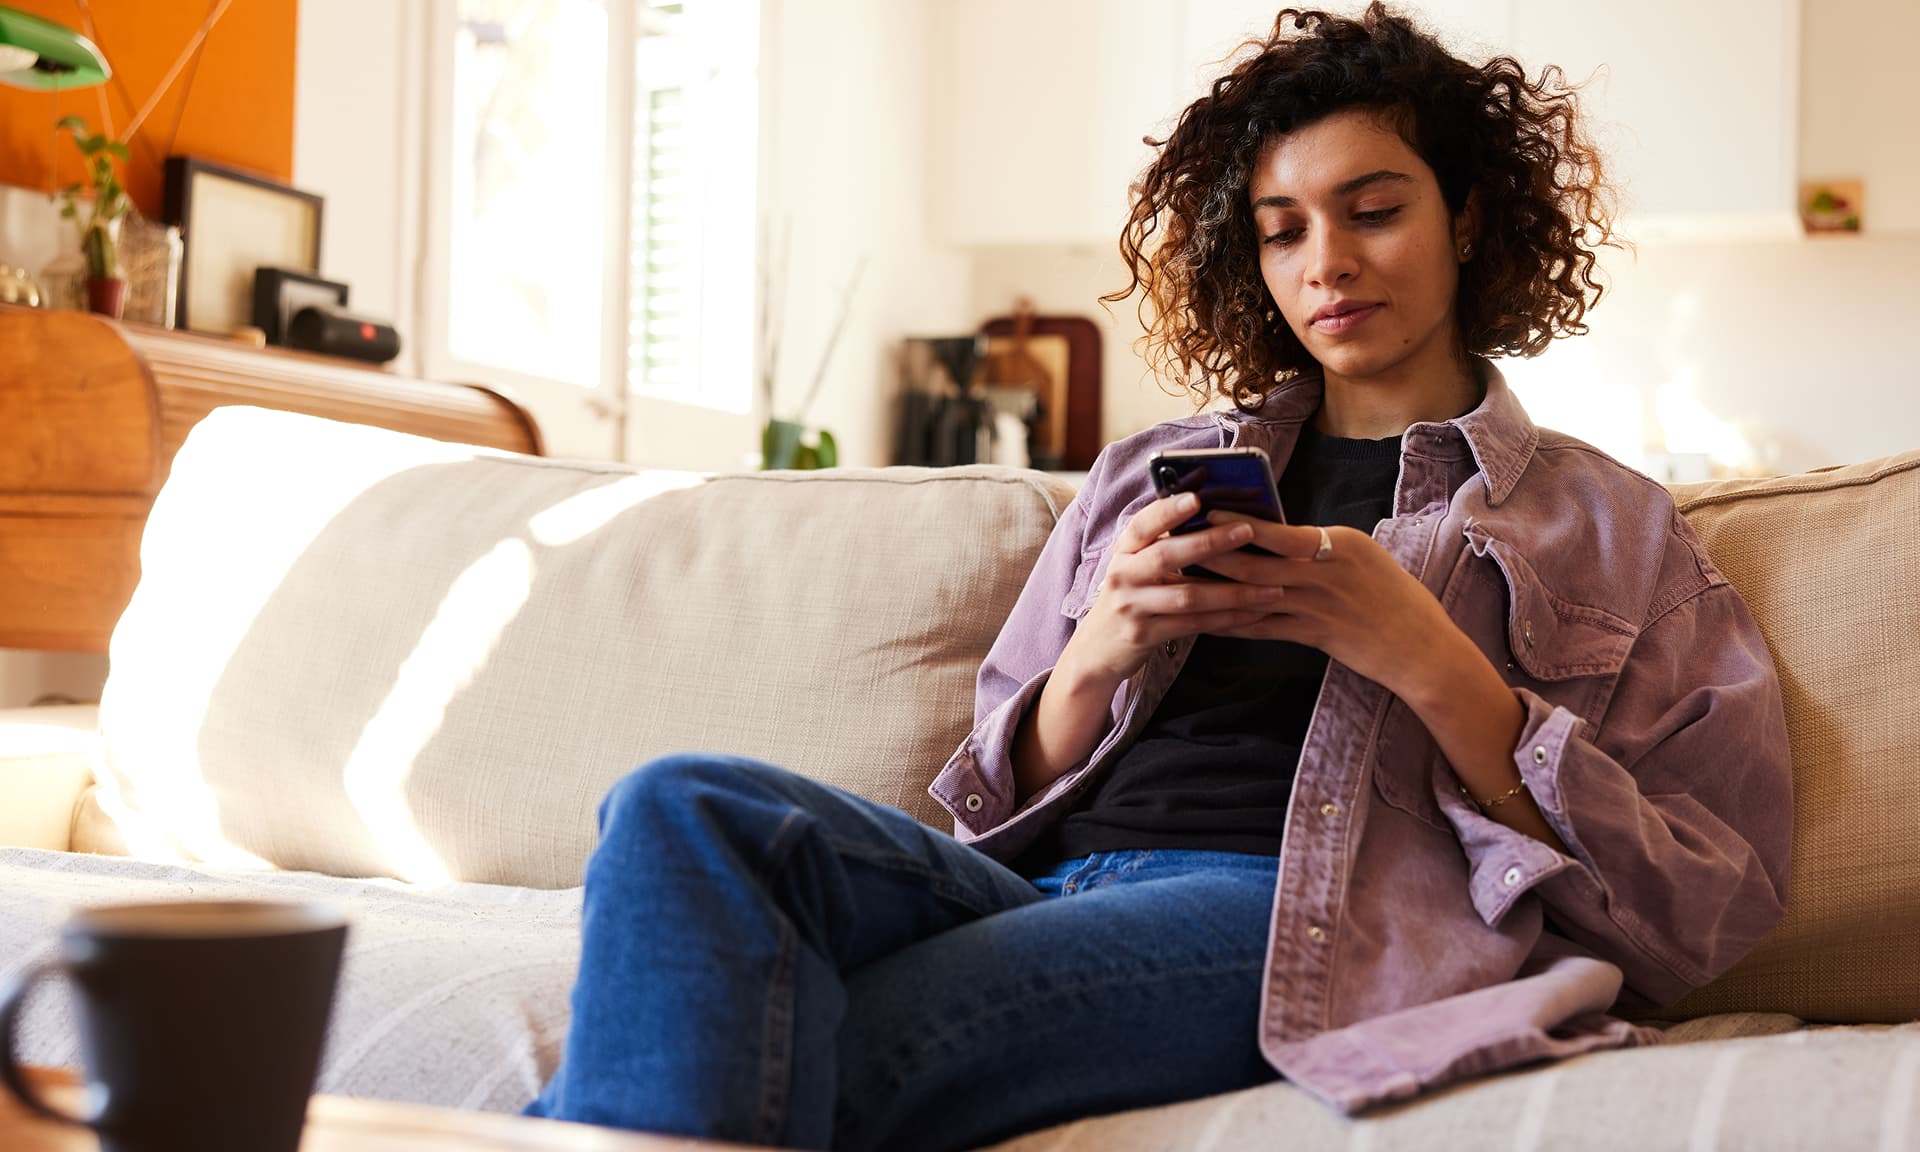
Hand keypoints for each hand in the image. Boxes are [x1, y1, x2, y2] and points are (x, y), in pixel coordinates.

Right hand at [1059, 493, 1294, 685]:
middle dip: (1210, 541)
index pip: (1142, 524)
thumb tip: (1217, 519)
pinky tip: (1253, 614)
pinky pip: (1193, 625)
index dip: (1168, 510)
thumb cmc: (1130, 599)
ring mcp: (1131, 606)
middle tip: (1248, 530)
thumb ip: (1164, 546)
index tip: (1197, 498)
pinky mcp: (1144, 635)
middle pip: (1167, 555)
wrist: (1097, 650)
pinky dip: (1226, 619)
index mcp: (1124, 551)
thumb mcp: (1136, 567)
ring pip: (1187, 596)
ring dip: (1233, 591)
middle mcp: (1123, 575)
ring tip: (1270, 586)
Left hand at [1199, 510, 1462, 700]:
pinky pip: (1262, 628)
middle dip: (1211, 552)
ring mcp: (1318, 606)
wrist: (1422, 647)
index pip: (1278, 529)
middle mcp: (1326, 572)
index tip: (1206, 512)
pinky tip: (1206, 620)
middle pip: (1255, 560)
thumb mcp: (1362, 557)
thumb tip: (1275, 536)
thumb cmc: (1395, 597)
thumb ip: (1320, 547)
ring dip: (1213, 586)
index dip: (1238, 523)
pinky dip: (1232, 623)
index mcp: (1340, 543)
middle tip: (1176, 544)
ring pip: (1252, 593)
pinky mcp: (1314, 635)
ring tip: (1179, 579)